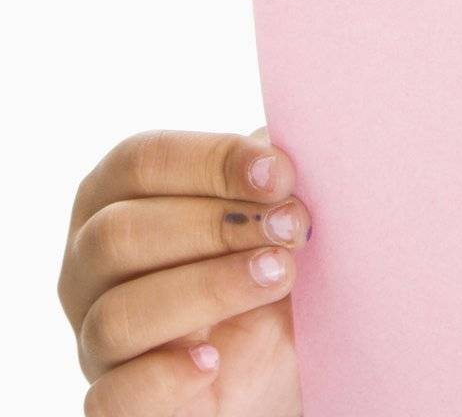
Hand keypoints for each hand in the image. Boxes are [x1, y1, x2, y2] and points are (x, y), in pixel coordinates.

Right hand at [59, 126, 307, 415]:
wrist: (280, 348)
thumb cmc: (268, 251)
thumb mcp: (270, 201)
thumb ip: (265, 169)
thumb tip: (280, 148)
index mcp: (118, 194)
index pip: (139, 162)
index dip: (212, 161)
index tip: (282, 174)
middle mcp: (89, 264)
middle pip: (120, 234)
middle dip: (218, 225)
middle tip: (293, 226)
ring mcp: (93, 337)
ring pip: (118, 314)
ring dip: (210, 288)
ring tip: (280, 274)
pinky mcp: (117, 400)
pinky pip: (114, 397)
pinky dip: (165, 377)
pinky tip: (216, 359)